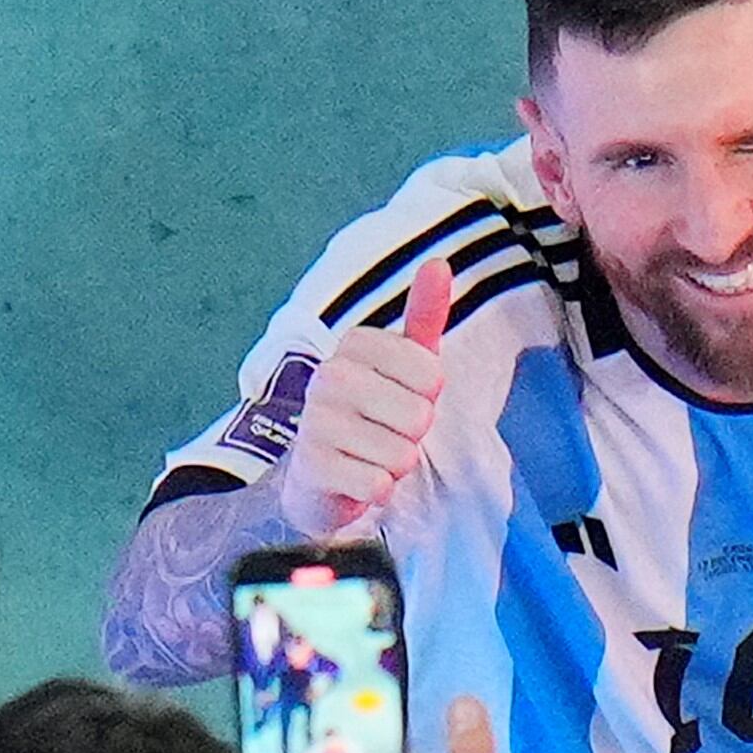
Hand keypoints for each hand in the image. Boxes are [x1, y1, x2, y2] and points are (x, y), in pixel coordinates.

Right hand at [262, 258, 452, 538]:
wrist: (323, 475)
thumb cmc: (374, 413)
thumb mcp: (406, 362)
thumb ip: (423, 315)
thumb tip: (439, 262)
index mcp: (354, 344)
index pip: (431, 374)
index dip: (429, 396)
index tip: (404, 397)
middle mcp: (329, 375)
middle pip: (419, 415)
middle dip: (413, 435)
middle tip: (387, 432)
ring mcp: (316, 420)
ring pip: (401, 453)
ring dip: (396, 464)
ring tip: (372, 455)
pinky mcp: (313, 466)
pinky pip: (378, 484)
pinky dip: (378, 490)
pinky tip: (358, 479)